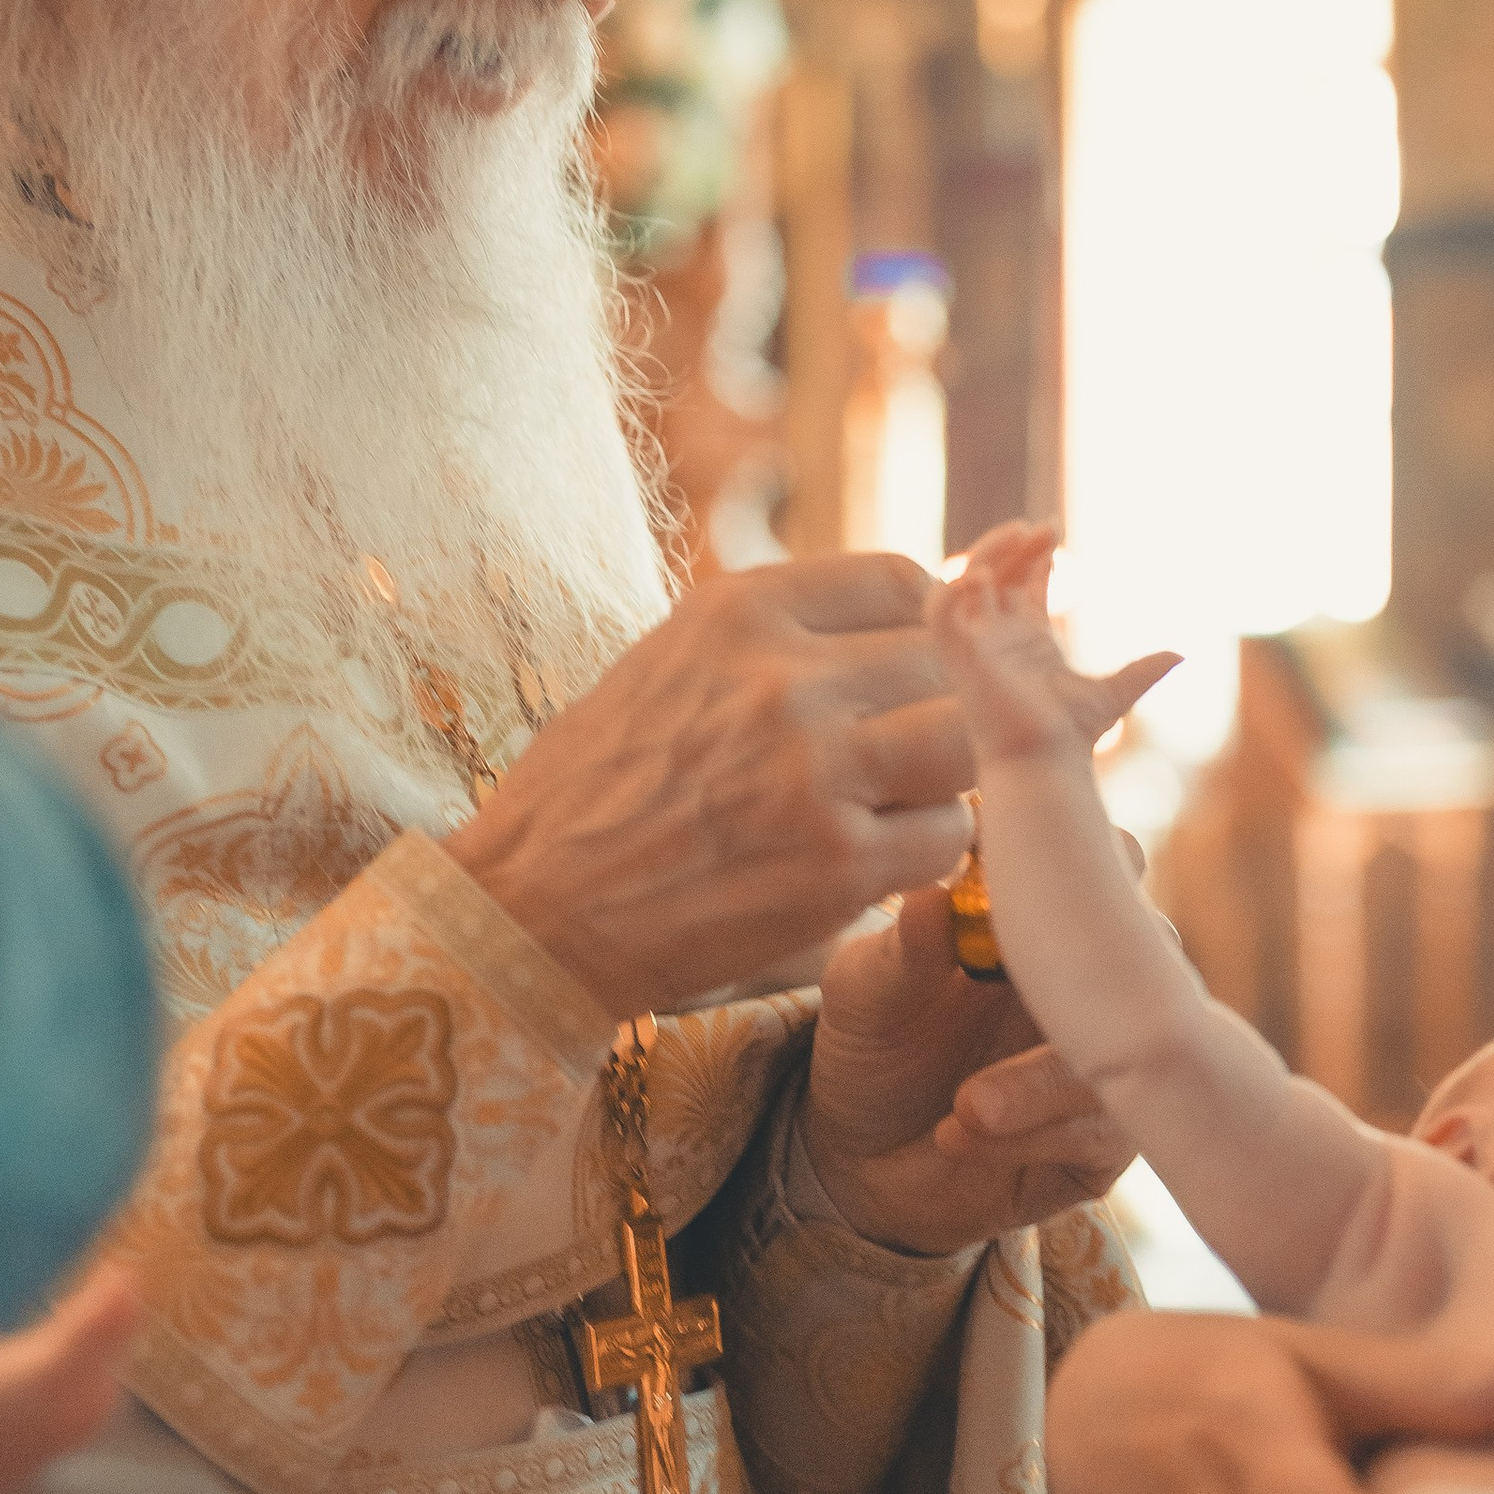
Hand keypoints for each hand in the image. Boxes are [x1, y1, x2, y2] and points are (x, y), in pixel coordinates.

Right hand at [446, 555, 974, 1017]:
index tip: (912, 670)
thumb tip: (901, 612)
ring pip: (964, 743)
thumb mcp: (670, 662)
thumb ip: (776, 638)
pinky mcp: (835, 867)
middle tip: (909, 749)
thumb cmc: (595, 790)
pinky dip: (924, 853)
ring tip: (894, 802)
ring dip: (944, 777)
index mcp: (739, 611)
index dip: (925, 627)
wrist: (529, 912)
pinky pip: (945, 837)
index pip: (901, 581)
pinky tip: (873, 860)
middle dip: (940, 704)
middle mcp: (783, 679)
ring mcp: (814, 773)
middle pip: (946, 662)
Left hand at [803, 879, 1133, 1252]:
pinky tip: (960, 1135)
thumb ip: (901, 951)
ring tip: (965, 1105)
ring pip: (1129, 1050)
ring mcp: (1113, 1058)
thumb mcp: (865, 996)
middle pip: (1152, 946)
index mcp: (1047, 920)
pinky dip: (1031, 1134)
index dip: (1084, 860)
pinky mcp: (1109, 1137)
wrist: (866, 1162)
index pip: (1101, 860)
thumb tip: (928, 901)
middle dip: (1091, 972)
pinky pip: (1103, 1130)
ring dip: (1040, 1080)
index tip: (1022, 886)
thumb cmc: (874, 1050)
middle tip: (1014, 992)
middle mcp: (1096, 981)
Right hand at [927, 521, 1176, 764]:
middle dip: (1015, 546)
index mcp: (1028, 643)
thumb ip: (1144, 670)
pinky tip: (983, 575)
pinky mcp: (959, 655)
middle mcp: (997, 639)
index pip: (1022, 586)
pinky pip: (939, 610)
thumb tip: (1181, 654)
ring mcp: (976, 645)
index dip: (1034, 556)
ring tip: (1021, 533)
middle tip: (1046, 527)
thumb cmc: (1070, 738)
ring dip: (988, 552)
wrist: (1045, 763)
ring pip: (966, 580)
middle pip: (997, 574)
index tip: (1054, 530)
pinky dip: (953, 587)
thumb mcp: (1115, 693)